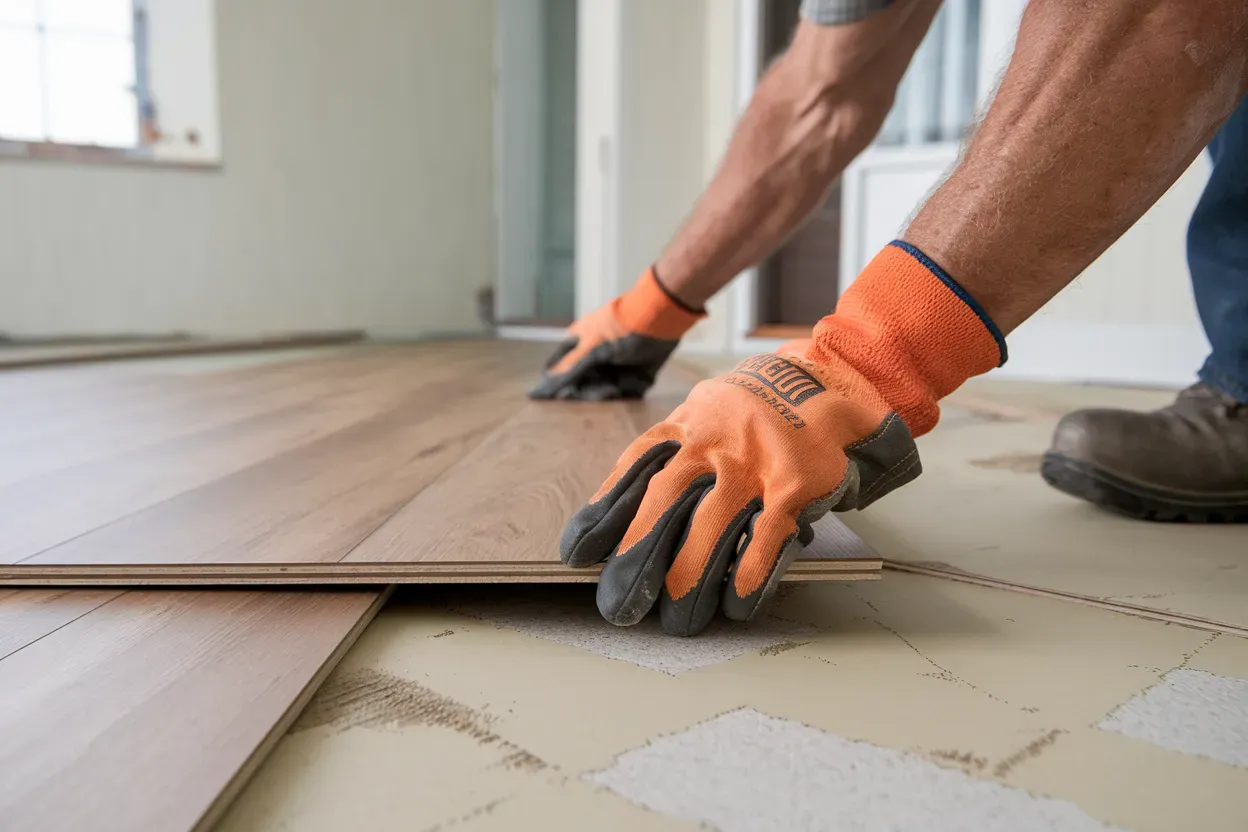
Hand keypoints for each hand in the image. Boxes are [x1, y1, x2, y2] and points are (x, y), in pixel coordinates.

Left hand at [559, 241, 1006, 634]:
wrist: (828, 379)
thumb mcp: (705, 408)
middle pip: (665, 501)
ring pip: (712, 523)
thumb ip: (671, 445)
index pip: (635, 467)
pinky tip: (737, 600)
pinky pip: (767, 533)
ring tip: (676, 611)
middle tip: (621, 597)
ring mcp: (753, 463)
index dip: (605, 509)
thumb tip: (625, 501)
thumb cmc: (757, 405)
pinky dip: (752, 569)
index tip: (578, 550)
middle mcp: (713, 443)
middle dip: (640, 552)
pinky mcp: (792, 483)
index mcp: (686, 425)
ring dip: (691, 571)